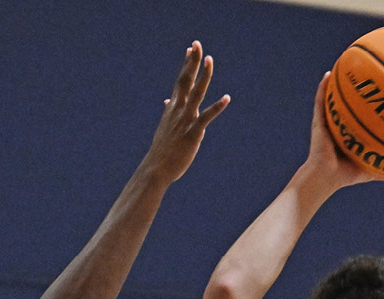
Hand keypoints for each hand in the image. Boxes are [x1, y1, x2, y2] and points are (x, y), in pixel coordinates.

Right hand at [141, 41, 229, 183]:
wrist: (156, 169)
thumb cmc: (162, 150)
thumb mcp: (165, 127)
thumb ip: (168, 113)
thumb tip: (167, 102)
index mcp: (173, 108)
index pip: (180, 82)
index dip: (186, 65)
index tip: (190, 49)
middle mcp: (178, 110)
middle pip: (186, 80)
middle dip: (192, 62)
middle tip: (197, 44)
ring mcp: (185, 120)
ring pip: (196, 93)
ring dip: (204, 76)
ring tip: (209, 60)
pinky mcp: (192, 133)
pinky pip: (206, 117)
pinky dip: (217, 107)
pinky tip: (226, 98)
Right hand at [301, 72, 377, 192]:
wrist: (324, 178)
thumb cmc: (344, 176)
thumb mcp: (368, 169)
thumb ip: (382, 168)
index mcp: (351, 133)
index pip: (362, 114)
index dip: (370, 102)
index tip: (382, 90)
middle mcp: (340, 124)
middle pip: (350, 102)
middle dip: (358, 87)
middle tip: (369, 70)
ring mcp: (329, 121)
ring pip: (334, 97)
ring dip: (338, 81)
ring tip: (345, 62)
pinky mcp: (319, 122)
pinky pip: (320, 101)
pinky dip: (322, 88)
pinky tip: (328, 74)